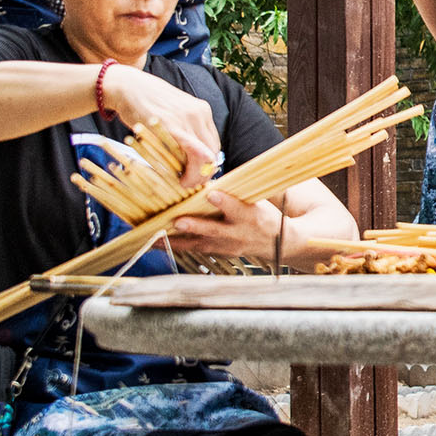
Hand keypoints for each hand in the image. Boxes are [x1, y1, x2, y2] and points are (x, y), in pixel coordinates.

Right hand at [101, 65, 222, 188]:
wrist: (125, 86)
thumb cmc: (145, 102)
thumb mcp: (172, 113)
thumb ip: (184, 130)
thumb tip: (192, 158)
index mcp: (201, 109)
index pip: (214, 143)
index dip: (207, 164)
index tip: (196, 176)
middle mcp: (199, 113)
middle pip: (213, 151)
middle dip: (205, 173)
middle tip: (190, 184)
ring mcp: (187, 118)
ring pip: (206, 156)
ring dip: (198, 175)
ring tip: (184, 183)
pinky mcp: (172, 125)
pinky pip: (191, 152)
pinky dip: (190, 170)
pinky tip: (180, 179)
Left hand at [166, 186, 281, 260]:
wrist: (279, 242)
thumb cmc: (263, 215)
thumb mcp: (256, 201)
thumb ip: (234, 194)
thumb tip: (207, 181)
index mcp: (251, 216)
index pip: (237, 208)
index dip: (224, 202)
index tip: (211, 194)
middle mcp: (238, 233)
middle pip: (215, 230)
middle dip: (196, 226)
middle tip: (179, 222)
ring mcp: (228, 246)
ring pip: (201, 244)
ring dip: (178, 241)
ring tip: (156, 237)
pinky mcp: (221, 253)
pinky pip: (197, 250)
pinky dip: (179, 247)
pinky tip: (161, 243)